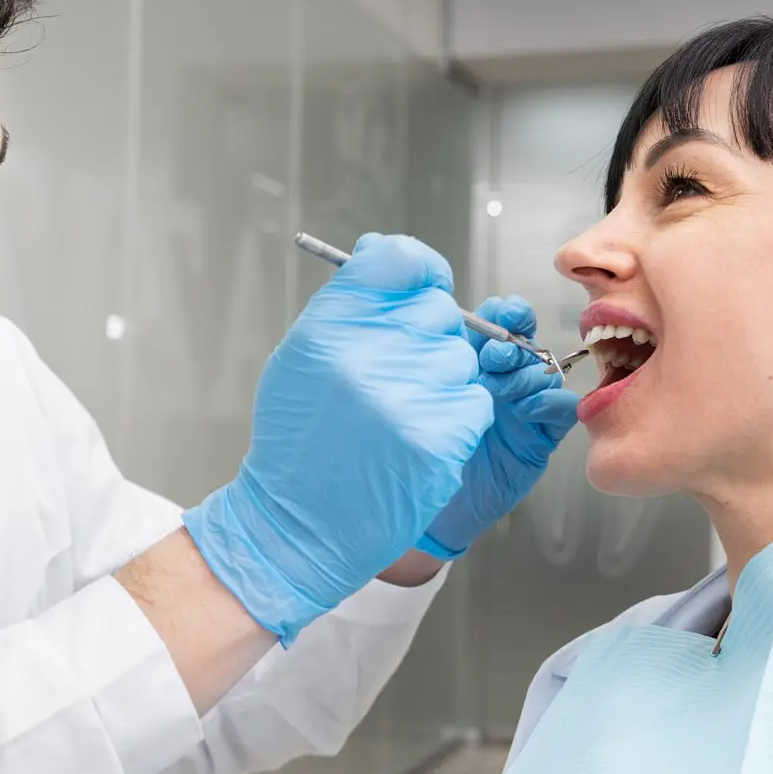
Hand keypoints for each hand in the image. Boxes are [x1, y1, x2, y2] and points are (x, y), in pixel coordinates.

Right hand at [182, 234, 494, 643]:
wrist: (297, 524)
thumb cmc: (301, 440)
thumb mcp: (302, 357)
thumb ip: (347, 304)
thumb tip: (381, 250)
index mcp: (331, 325)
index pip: (400, 260)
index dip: (420, 272)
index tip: (422, 289)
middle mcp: (368, 353)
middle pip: (439, 311)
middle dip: (427, 340)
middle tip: (397, 378)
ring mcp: (408, 396)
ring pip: (461, 359)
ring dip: (443, 384)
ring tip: (400, 417)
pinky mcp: (440, 438)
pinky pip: (475, 402)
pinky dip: (456, 419)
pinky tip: (418, 441)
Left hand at [417, 296, 579, 558]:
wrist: (428, 507)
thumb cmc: (420, 449)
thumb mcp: (422, 394)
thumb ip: (435, 358)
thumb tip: (437, 317)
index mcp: (476, 362)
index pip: (504, 321)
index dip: (508, 312)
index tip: (499, 314)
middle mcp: (504, 380)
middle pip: (529, 343)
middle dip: (513, 344)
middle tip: (490, 359)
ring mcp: (524, 408)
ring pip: (547, 372)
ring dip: (527, 374)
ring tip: (500, 391)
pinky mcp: (540, 438)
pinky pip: (562, 409)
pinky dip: (549, 403)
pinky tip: (524, 410)